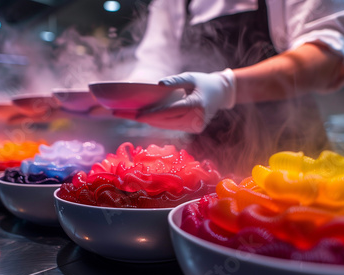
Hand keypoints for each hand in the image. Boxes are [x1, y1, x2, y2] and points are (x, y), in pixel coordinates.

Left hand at [115, 69, 235, 132]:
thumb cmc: (204, 82)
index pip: (168, 112)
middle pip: (163, 121)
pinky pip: (171, 126)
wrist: (222, 93)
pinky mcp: (192, 129)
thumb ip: (175, 80)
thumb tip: (158, 84)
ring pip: (165, 126)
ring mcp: (194, 127)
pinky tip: (143, 118)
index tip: (134, 114)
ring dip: (147, 121)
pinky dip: (157, 122)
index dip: (150, 114)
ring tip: (127, 116)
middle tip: (121, 114)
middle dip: (142, 118)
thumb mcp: (190, 77)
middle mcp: (194, 120)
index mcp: (195, 107)